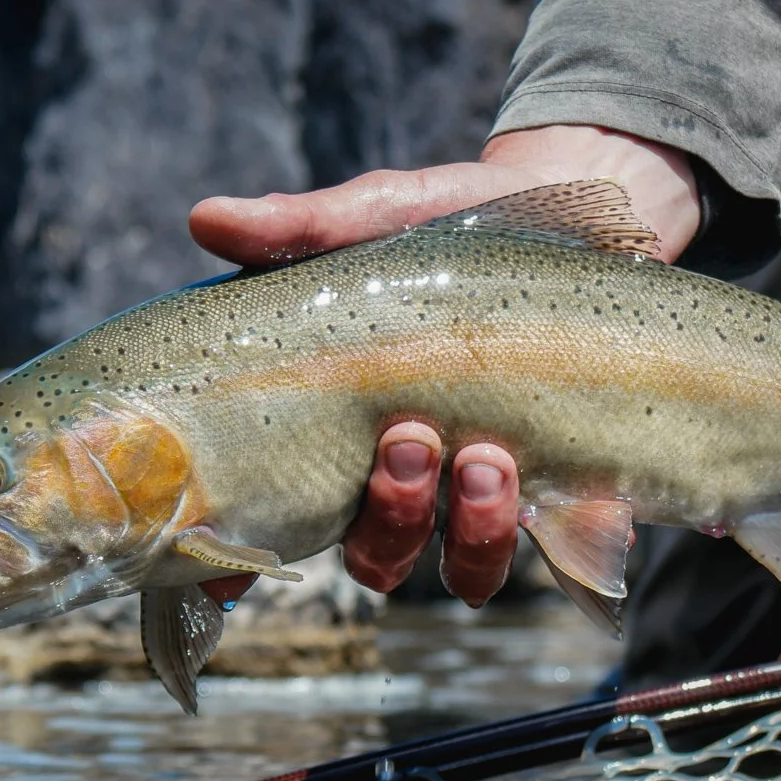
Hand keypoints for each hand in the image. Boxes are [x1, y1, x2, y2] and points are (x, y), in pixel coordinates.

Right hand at [190, 125, 700, 603]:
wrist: (570, 208)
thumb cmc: (452, 225)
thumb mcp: (375, 218)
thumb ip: (298, 230)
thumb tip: (207, 218)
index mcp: (347, 435)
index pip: (285, 520)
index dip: (244, 562)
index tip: (226, 572)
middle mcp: (414, 481)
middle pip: (380, 555)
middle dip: (392, 517)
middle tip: (408, 440)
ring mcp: (490, 491)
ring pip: (465, 565)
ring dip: (472, 528)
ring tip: (486, 457)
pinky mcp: (573, 485)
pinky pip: (562, 546)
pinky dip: (554, 528)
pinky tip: (552, 480)